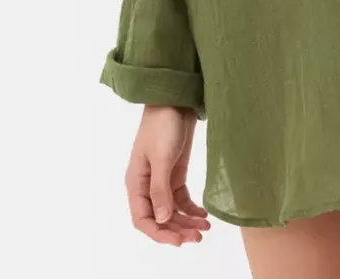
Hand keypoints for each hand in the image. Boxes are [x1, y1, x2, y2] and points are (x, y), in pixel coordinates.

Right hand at [125, 105, 210, 245]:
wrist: (175, 99)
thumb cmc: (162, 125)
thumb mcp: (161, 157)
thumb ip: (160, 189)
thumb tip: (161, 220)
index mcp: (135, 183)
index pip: (142, 219)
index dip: (159, 233)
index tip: (178, 241)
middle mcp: (146, 185)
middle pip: (159, 218)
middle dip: (176, 230)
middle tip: (197, 237)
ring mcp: (161, 179)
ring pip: (171, 210)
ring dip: (186, 221)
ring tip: (204, 228)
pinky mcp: (175, 172)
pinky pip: (181, 198)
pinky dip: (191, 208)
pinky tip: (203, 215)